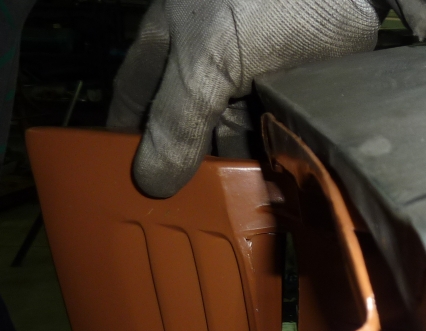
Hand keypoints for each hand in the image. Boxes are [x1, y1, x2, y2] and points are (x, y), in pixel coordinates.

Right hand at [107, 0, 380, 197]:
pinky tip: (277, 192)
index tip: (131, 188)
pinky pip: (279, 138)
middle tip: (192, 213)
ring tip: (236, 213)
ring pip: (238, 139)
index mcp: (171, 48)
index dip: (130, 142)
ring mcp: (254, 83)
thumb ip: (177, 120)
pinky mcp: (295, 97)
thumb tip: (152, 182)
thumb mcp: (205, 60)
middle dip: (192, 170)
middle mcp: (210, 68)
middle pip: (191, 132)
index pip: (138, 103)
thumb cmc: (260, 0)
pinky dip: (277, 164)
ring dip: (239, 172)